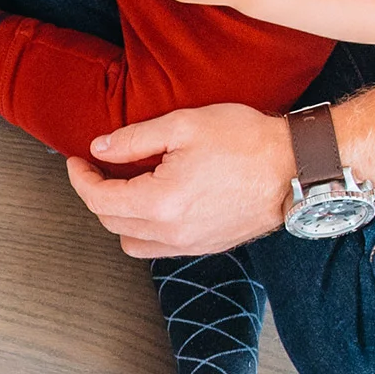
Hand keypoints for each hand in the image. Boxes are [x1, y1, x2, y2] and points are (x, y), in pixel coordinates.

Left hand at [65, 102, 297, 256]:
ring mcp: (190, 245)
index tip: (78, 160)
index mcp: (160, 203)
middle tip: (99, 167)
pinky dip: (146, 229)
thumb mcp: (183, 126)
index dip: (81, 178)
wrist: (295, 167)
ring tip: (126, 186)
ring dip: (120, 217)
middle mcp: (171, 233)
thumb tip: (99, 149)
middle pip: (111, 222)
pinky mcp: (207, 247)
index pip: (99, 200)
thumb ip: (133, 139)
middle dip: (97, 195)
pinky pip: (159, 247)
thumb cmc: (246, 141)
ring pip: (131, 242)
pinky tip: (155, 201)